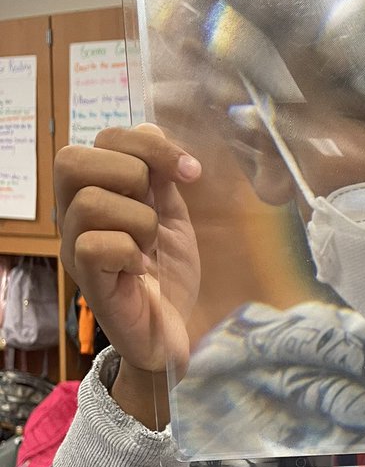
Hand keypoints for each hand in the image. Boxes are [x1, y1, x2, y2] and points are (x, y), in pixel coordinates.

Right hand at [55, 124, 201, 425]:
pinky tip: (142, 269)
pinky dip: (129, 252)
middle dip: (131, 173)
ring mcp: (76, 248)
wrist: (176, 332)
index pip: (104, 138)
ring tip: (150, 245)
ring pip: (88, 202)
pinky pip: (93, 245)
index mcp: (99, 191)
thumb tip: (155, 134)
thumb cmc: (169, 273)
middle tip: (157, 205)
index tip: (190, 172)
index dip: (150, 144)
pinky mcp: (87, 282)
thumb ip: (161, 175)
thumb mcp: (171, 215)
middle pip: (72, 159)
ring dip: (137, 219)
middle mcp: (76, 215)